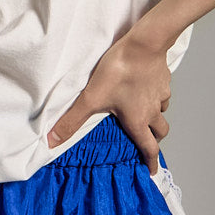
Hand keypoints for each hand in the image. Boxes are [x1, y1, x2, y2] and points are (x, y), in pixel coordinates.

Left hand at [45, 30, 171, 174]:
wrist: (144, 43)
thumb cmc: (119, 72)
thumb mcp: (90, 98)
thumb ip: (72, 121)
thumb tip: (52, 141)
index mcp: (138, 120)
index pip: (149, 148)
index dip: (150, 161)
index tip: (151, 170)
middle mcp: (152, 110)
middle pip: (160, 131)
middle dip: (154, 139)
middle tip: (146, 140)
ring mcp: (160, 93)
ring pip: (162, 111)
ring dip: (154, 116)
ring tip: (142, 112)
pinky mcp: (163, 78)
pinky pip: (162, 92)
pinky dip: (155, 95)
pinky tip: (144, 88)